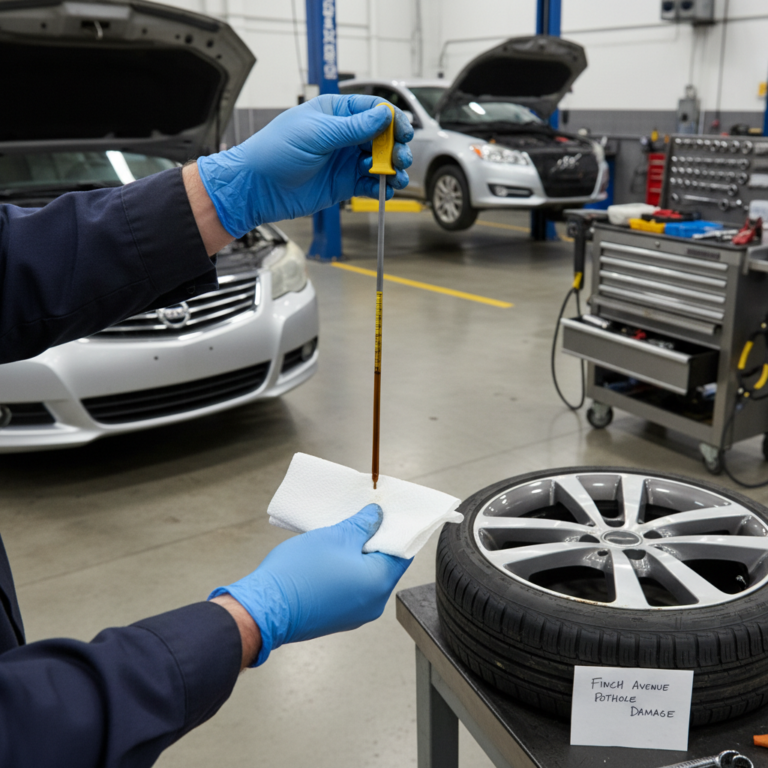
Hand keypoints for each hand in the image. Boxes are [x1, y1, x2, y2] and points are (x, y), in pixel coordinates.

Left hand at [197, 95, 413, 236]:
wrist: (257, 187)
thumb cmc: (275, 152)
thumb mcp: (316, 135)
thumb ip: (352, 128)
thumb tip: (382, 117)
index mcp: (335, 113)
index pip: (373, 110)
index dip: (392, 120)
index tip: (402, 132)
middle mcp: (343, 135)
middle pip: (382, 137)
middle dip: (395, 146)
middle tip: (400, 157)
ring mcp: (344, 160)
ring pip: (379, 161)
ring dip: (392, 168)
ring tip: (396, 176)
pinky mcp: (344, 184)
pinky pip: (369, 184)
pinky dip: (381, 187)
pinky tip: (385, 190)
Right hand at [209, 504, 410, 665]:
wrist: (265, 609)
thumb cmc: (300, 572)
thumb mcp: (336, 536)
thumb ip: (362, 524)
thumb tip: (376, 516)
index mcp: (379, 583)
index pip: (402, 552)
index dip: (397, 530)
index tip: (390, 514)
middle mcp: (373, 604)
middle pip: (385, 565)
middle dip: (374, 541)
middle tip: (363, 518)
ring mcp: (355, 615)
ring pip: (366, 578)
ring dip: (358, 556)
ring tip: (343, 534)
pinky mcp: (337, 618)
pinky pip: (351, 590)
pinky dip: (347, 572)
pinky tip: (331, 556)